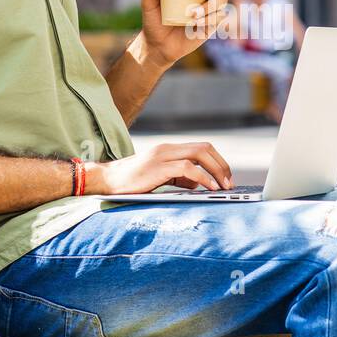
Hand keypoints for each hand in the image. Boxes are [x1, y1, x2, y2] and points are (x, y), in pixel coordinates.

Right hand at [86, 142, 234, 193]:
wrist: (106, 180)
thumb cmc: (132, 182)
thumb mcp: (159, 177)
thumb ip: (178, 177)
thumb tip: (198, 184)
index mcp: (169, 149)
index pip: (202, 147)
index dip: (218, 161)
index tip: (226, 178)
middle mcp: (167, 149)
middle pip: (205, 147)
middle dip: (222, 165)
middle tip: (230, 183)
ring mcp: (162, 156)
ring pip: (199, 154)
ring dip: (216, 170)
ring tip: (223, 187)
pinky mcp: (158, 167)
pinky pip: (188, 168)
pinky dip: (203, 177)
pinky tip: (210, 188)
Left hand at [139, 0, 228, 66]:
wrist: (158, 46)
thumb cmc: (154, 21)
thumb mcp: (148, 4)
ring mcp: (210, 11)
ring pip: (221, 1)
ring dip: (210, 6)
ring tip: (193, 15)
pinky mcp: (212, 26)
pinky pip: (219, 19)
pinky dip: (210, 19)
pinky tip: (198, 24)